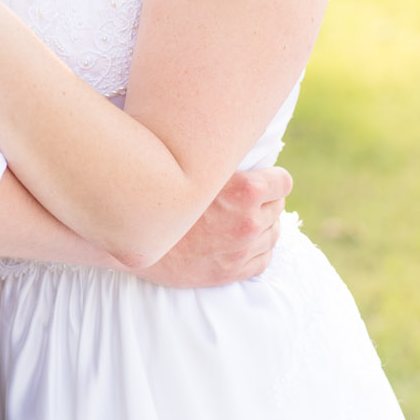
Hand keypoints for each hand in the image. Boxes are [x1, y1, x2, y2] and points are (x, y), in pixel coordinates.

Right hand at [137, 166, 292, 287]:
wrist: (135, 231)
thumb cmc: (164, 188)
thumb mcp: (200, 165)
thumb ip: (229, 161)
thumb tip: (248, 147)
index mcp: (246, 190)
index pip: (283, 183)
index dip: (271, 179)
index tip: (261, 180)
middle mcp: (249, 221)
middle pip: (277, 208)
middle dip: (264, 202)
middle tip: (243, 200)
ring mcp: (241, 250)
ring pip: (273, 234)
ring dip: (262, 226)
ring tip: (240, 220)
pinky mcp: (231, 272)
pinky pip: (263, 260)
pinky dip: (257, 251)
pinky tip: (241, 242)